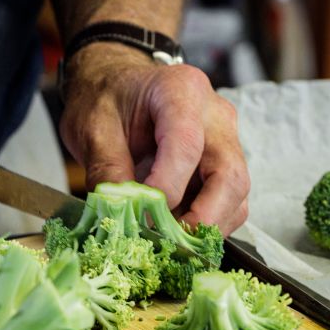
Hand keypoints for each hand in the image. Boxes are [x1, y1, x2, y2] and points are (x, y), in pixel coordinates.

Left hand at [59, 43, 249, 235]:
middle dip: (202, 218)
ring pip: (236, 194)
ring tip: (166, 238)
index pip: (187, 145)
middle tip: (166, 241)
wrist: (117, 87)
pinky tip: (174, 230)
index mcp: (181, 92)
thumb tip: (122, 213)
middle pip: (230, 175)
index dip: (168, 186)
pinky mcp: (223, 165)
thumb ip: (107, 170)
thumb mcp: (92, 128)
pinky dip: (206, 224)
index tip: (142, 214)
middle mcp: (215, 116)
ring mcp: (225, 141)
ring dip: (206, 226)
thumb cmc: (106, 100)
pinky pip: (229, 203)